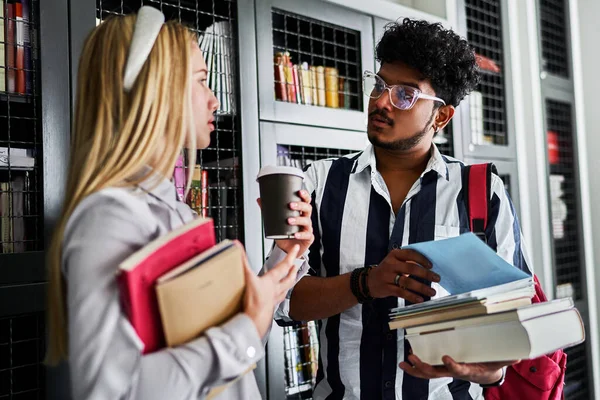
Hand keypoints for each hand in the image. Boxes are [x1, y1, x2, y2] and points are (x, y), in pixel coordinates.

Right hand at [241, 243, 299, 337]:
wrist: (255, 321)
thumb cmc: (254, 301)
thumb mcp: (247, 277)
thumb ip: (242, 260)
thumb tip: (238, 246)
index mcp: (271, 281)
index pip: (284, 265)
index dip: (291, 256)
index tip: (296, 249)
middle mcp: (275, 290)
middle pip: (288, 279)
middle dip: (293, 272)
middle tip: (296, 266)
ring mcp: (273, 300)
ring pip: (284, 291)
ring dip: (288, 286)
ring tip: (290, 282)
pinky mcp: (268, 309)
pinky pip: (277, 302)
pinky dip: (278, 299)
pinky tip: (275, 300)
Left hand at [257, 190, 313, 255]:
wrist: (286, 248)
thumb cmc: (283, 233)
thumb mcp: (276, 220)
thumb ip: (268, 210)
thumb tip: (260, 200)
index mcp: (300, 213)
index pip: (305, 201)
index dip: (304, 196)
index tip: (299, 192)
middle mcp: (305, 219)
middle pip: (307, 209)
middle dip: (300, 205)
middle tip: (290, 205)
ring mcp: (307, 228)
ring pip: (307, 221)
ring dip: (298, 220)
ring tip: (289, 220)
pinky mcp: (308, 238)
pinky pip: (307, 235)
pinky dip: (301, 234)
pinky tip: (295, 234)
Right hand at [367, 249, 439, 302]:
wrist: (369, 281)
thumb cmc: (387, 270)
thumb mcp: (395, 262)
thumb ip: (408, 262)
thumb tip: (428, 267)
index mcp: (394, 255)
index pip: (410, 254)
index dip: (422, 259)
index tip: (431, 266)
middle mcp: (390, 264)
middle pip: (411, 268)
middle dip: (426, 274)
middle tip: (437, 278)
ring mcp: (387, 276)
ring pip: (407, 282)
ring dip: (422, 287)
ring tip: (432, 292)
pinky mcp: (386, 288)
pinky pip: (401, 292)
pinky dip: (412, 296)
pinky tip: (420, 299)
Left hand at [399, 354, 517, 384]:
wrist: (486, 374)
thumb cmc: (491, 365)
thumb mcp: (500, 362)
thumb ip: (507, 358)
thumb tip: (519, 356)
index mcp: (468, 370)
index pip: (459, 370)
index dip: (453, 366)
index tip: (446, 358)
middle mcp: (455, 372)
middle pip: (437, 373)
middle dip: (424, 367)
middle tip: (414, 359)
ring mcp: (446, 371)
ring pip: (428, 373)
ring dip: (415, 369)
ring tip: (404, 362)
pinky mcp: (442, 368)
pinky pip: (426, 371)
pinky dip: (415, 368)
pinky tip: (405, 363)